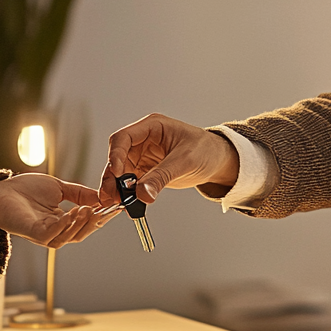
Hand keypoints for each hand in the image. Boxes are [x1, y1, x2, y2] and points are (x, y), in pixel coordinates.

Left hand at [0, 174, 111, 246]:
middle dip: (95, 222)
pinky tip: (72, 213)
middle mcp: (55, 230)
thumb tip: (102, 195)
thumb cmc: (24, 190)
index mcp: (62, 220)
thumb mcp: (59, 188)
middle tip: (106, 210)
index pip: (86, 223)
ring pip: (69, 237)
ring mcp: (44, 234)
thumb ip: (79, 193)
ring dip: (81, 225)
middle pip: (81, 233)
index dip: (102, 216)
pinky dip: (65, 225)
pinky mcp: (33, 233)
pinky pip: (53, 235)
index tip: (116, 207)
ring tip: (90, 209)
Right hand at [99, 112, 239, 205]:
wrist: (218, 162)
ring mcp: (143, 156)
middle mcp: (143, 140)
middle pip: (118, 157)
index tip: (118, 174)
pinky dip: (126, 194)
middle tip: (112, 196)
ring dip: (116, 188)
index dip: (116, 156)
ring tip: (118, 203)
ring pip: (121, 172)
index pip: (123, 138)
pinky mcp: (146, 171)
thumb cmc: (206, 150)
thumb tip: (142, 193)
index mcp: (152, 127)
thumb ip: (162, 177)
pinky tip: (125, 204)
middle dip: (113, 177)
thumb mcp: (185, 161)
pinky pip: (130, 183)